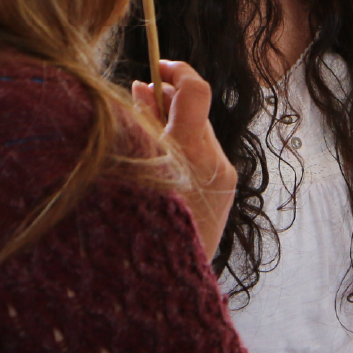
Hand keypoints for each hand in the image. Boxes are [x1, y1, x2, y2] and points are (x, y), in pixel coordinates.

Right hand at [132, 60, 236, 260]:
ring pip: (198, 134)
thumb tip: (146, 89)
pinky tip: (159, 156)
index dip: (178, 70)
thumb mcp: (126, 167)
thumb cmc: (130, 226)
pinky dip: (183, 148)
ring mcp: (224, 179)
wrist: (161, 286)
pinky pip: (204, 157)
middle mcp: (213, 162)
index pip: (196, 90)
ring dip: (173, 125)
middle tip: (138, 93)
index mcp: (186, 153)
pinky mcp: (226, 192)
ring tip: (142, 125)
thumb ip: (138, 125)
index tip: (158, 66)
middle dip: (168, 99)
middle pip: (196, 111)